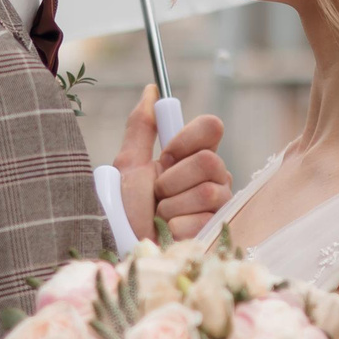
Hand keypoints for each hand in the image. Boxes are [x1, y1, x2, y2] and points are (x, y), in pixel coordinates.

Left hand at [113, 85, 231, 241]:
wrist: (120, 248)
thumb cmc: (122, 211)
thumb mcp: (127, 165)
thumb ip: (141, 127)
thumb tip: (151, 89)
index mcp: (190, 158)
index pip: (212, 127)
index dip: (187, 139)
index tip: (166, 154)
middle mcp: (211, 178)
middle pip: (210, 161)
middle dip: (173, 180)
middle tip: (157, 194)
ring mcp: (218, 205)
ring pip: (208, 191)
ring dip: (171, 206)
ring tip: (160, 216)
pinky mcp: (217, 231)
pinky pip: (203, 218)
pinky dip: (175, 227)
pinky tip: (169, 234)